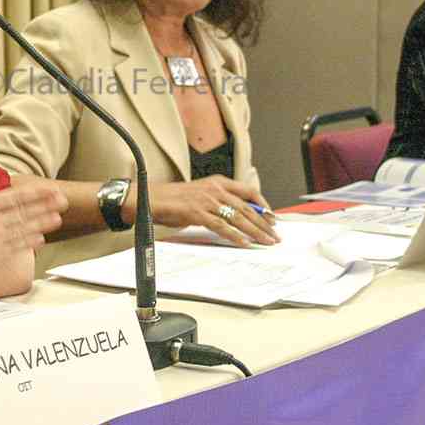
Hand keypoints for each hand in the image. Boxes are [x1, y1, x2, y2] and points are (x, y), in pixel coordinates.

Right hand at [0, 152, 66, 273]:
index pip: (17, 197)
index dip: (37, 193)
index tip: (51, 189)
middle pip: (26, 213)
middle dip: (46, 206)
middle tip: (64, 202)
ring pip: (25, 230)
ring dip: (42, 224)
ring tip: (58, 220)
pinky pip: (15, 249)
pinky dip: (29, 244)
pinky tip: (40, 240)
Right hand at [142, 176, 279, 246]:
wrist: (150, 198)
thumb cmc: (174, 199)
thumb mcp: (201, 196)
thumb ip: (219, 202)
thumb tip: (239, 217)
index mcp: (218, 182)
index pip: (248, 191)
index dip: (263, 205)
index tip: (272, 217)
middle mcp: (215, 189)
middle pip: (247, 207)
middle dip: (263, 223)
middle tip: (274, 235)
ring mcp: (206, 200)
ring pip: (238, 217)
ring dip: (254, 231)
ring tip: (265, 241)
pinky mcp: (197, 212)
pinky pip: (221, 226)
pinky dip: (234, 236)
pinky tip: (244, 243)